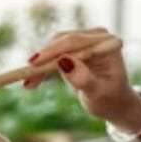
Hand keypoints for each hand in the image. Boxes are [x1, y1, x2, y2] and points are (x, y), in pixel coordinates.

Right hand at [25, 27, 140, 133]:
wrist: (115, 104)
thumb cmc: (111, 100)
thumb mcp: (97, 93)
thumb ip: (82, 78)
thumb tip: (62, 61)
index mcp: (107, 43)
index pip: (74, 42)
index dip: (52, 51)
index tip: (33, 64)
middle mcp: (96, 37)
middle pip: (61, 41)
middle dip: (42, 59)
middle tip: (26, 76)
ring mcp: (85, 41)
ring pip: (53, 47)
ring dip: (39, 65)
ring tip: (27, 84)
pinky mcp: (74, 49)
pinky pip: (52, 55)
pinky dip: (41, 69)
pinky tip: (31, 83)